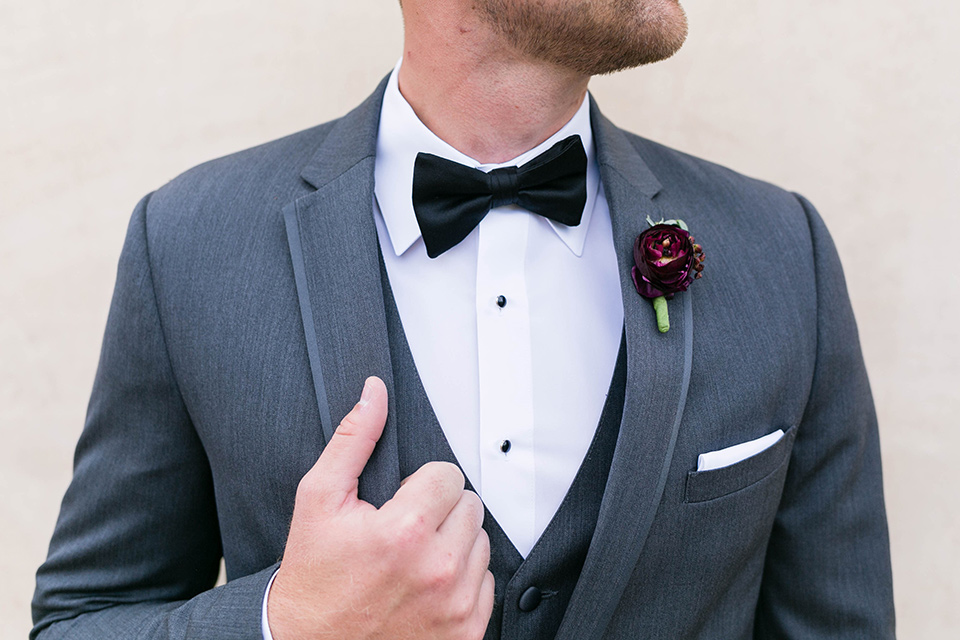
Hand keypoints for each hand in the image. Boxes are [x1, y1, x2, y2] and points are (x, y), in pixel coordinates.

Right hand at [268, 376, 494, 639]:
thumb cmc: (314, 575)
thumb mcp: (319, 500)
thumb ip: (352, 439)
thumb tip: (375, 392)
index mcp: (405, 531)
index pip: (448, 475)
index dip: (420, 484)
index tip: (398, 505)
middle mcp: (439, 569)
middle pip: (470, 505)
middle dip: (440, 510)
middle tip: (403, 531)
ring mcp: (456, 605)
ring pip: (482, 542)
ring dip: (454, 543)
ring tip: (413, 558)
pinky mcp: (467, 632)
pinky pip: (488, 582)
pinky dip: (463, 580)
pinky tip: (426, 585)